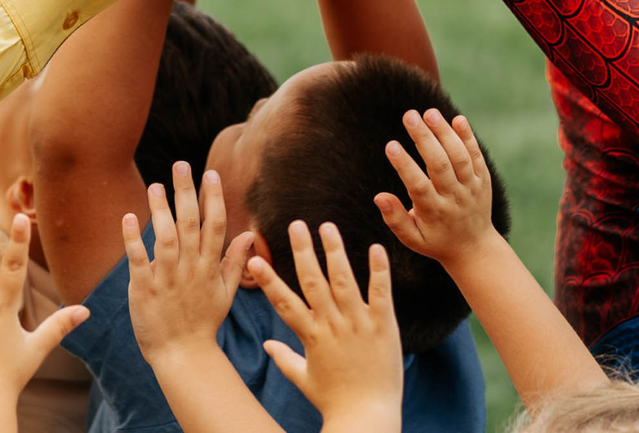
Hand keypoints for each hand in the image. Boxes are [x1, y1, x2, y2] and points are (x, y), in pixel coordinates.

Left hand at [124, 164, 255, 368]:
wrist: (182, 355)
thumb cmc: (203, 323)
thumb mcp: (226, 293)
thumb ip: (235, 262)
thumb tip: (250, 234)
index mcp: (209, 267)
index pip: (215, 226)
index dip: (213, 198)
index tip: (209, 173)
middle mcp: (190, 269)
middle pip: (190, 224)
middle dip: (186, 192)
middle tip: (180, 164)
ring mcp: (167, 279)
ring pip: (166, 238)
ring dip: (160, 210)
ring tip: (155, 185)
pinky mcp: (145, 288)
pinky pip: (139, 260)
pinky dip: (134, 238)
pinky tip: (129, 217)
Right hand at [246, 220, 402, 429]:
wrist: (366, 418)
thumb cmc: (334, 401)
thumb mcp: (304, 380)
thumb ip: (284, 359)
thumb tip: (265, 347)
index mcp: (311, 337)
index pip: (284, 303)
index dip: (268, 280)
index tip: (254, 258)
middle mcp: (332, 326)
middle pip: (313, 282)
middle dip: (303, 251)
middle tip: (295, 224)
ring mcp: (358, 325)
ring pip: (344, 281)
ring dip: (335, 252)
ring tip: (327, 226)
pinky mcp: (383, 327)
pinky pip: (380, 294)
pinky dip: (378, 271)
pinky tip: (375, 248)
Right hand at [376, 109, 497, 272]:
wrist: (474, 248)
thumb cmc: (435, 240)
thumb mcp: (412, 238)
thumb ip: (395, 219)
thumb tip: (379, 197)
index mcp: (434, 212)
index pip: (418, 186)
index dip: (404, 166)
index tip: (390, 145)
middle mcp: (454, 197)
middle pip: (440, 165)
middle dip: (424, 138)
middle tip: (409, 115)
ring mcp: (471, 187)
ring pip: (459, 156)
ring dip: (445, 133)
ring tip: (429, 113)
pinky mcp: (482, 179)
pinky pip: (476, 156)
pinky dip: (468, 137)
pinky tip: (457, 119)